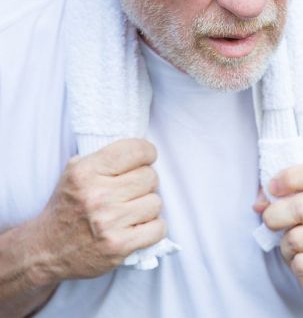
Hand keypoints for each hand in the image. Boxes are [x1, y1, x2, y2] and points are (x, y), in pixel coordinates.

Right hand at [26, 139, 165, 285]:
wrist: (45, 250)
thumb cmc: (68, 206)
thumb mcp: (75, 171)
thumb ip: (105, 156)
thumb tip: (141, 150)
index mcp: (86, 172)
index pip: (136, 150)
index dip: (147, 152)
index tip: (145, 159)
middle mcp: (97, 196)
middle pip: (150, 177)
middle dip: (145, 182)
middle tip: (132, 191)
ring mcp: (108, 223)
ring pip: (155, 202)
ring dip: (148, 207)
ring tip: (131, 210)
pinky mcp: (118, 246)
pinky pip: (158, 228)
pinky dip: (153, 228)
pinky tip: (138, 227)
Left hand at [253, 162, 302, 308]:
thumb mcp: (297, 204)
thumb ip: (277, 196)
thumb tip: (260, 204)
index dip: (290, 177)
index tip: (272, 187)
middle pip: (299, 207)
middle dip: (274, 216)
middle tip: (271, 222)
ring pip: (296, 238)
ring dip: (286, 245)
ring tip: (296, 245)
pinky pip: (301, 263)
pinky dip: (295, 264)